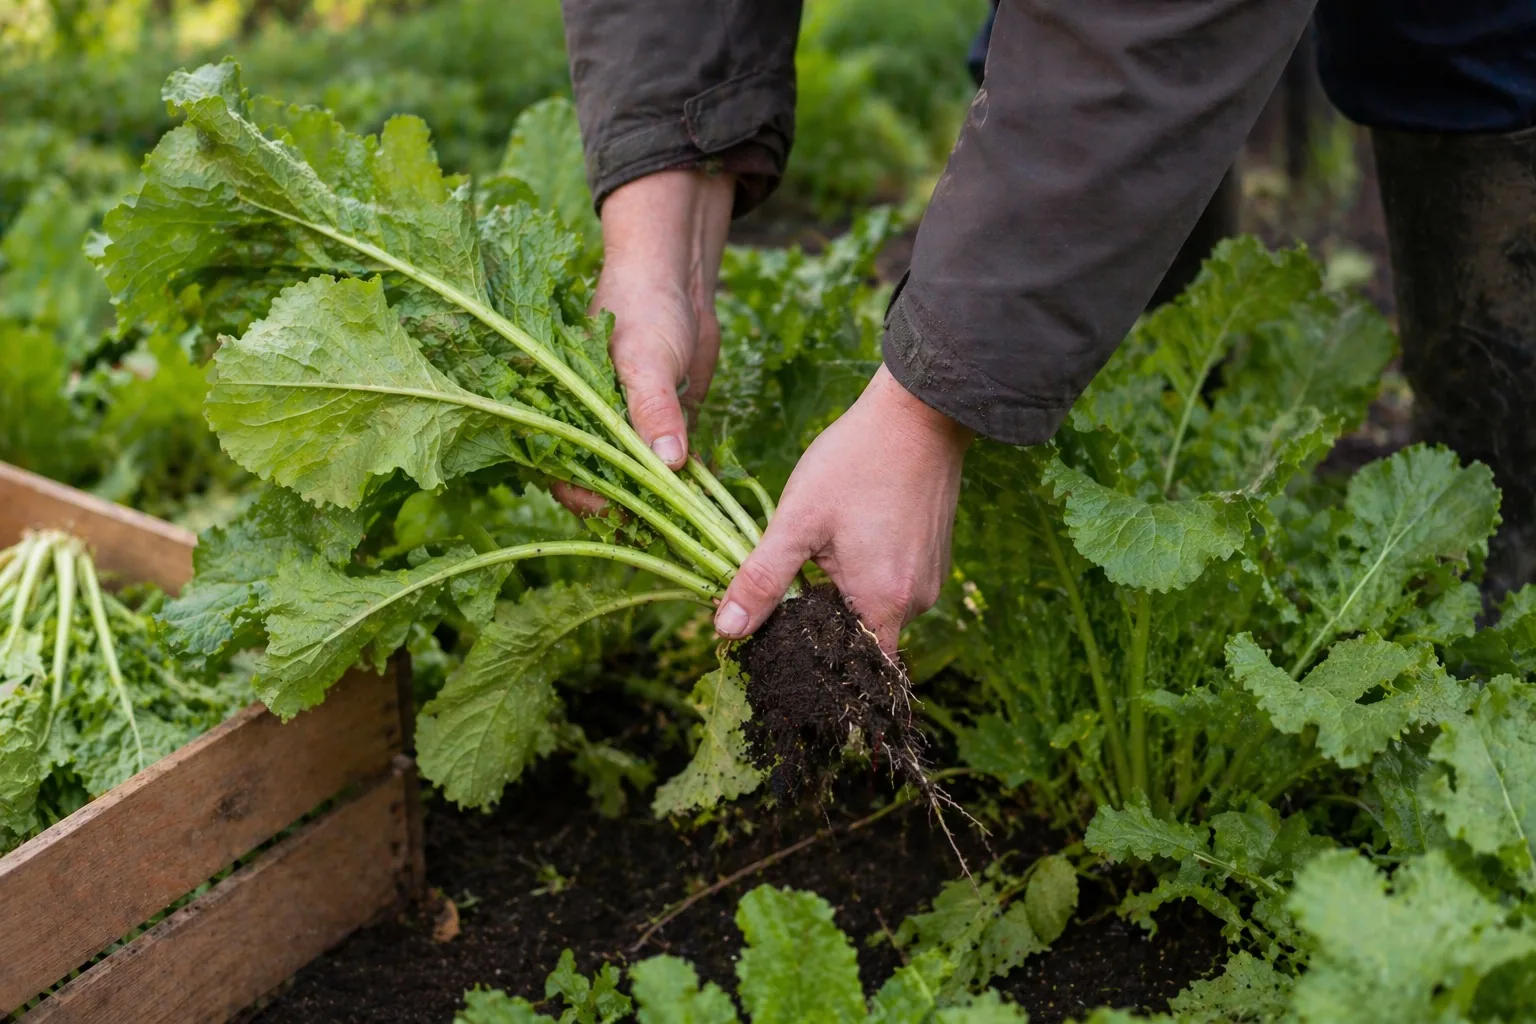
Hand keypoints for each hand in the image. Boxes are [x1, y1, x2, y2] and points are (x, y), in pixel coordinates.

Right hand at [552, 169, 734, 515]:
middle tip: (661, 532)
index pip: (562, 471)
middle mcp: (594, 427)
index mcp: (566, 410)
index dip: (585, 499)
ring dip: (663, 504)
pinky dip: (689, 484)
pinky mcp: (664, 429)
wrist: (681, 279)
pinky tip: (710, 498)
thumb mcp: (645, 358)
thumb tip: (668, 462)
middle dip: (628, 512)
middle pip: (602, 486)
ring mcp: (630, 431)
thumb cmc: (644, 306)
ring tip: (689, 525)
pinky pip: (673, 468)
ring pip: (641, 482)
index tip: (617, 514)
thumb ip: (653, 408)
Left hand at [712, 365, 973, 652]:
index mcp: (883, 602)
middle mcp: (916, 602)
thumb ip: (763, 579)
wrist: (918, 414)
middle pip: (858, 636)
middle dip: (822, 618)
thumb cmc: (856, 462)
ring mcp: (930, 580)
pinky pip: (893, 583)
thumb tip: (726, 630)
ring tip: (824, 549)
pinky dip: (866, 572)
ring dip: (842, 591)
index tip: (783, 641)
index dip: (814, 661)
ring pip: (874, 606)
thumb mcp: (798, 520)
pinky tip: (850, 536)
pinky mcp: (934, 557)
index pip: (849, 667)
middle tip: (795, 579)